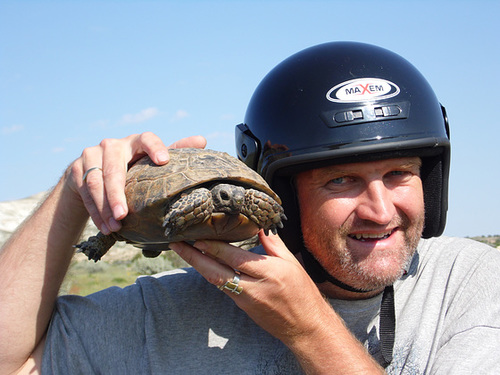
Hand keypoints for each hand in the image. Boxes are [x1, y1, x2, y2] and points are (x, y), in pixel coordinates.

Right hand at [66, 132, 206, 234]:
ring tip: (115, 227)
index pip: (146, 138)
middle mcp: (112, 145)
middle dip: (117, 193)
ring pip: (95, 182)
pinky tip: (105, 227)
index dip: (154, 147)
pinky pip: (84, 194)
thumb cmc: (132, 167)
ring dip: (104, 207)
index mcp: (135, 142)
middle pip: (113, 168)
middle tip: (124, 215)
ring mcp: (91, 155)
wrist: (92, 171)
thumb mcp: (151, 161)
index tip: (164, 161)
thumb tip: (202, 141)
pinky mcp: (76, 169)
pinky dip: (95, 212)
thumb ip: (175, 151)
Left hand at [170, 231, 332, 344]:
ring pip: (215, 281)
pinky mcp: (242, 307)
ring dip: (198, 265)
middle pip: (215, 272)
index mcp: (268, 273)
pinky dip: (212, 274)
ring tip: (185, 251)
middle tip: (176, 244)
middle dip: (193, 257)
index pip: (234, 258)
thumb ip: (273, 244)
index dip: (213, 247)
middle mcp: (253, 288)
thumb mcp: (291, 263)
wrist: (305, 327)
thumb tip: (259, 225)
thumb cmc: (302, 293)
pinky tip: (204, 264)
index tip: (198, 236)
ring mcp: (245, 300)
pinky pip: (223, 287)